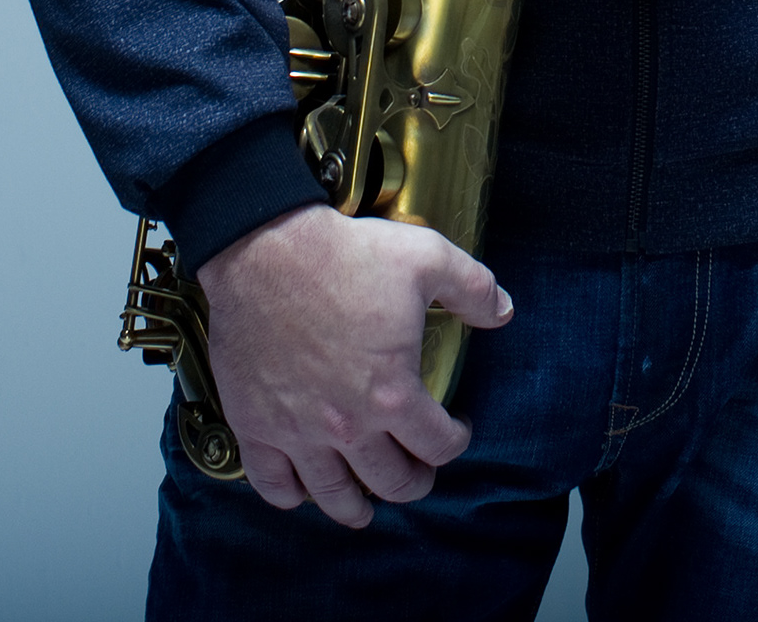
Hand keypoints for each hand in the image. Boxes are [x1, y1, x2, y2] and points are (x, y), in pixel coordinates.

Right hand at [195, 206, 512, 526]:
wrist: (264, 249)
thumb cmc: (343, 255)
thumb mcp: (427, 258)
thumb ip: (474, 289)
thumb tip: (503, 312)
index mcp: (392, 395)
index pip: (439, 447)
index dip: (455, 441)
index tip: (455, 430)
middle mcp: (347, 426)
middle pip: (391, 483)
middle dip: (413, 482)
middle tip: (416, 472)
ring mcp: (297, 431)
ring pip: (333, 496)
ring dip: (356, 508)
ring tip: (364, 508)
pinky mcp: (254, 424)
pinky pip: (272, 483)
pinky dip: (288, 495)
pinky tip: (300, 490)